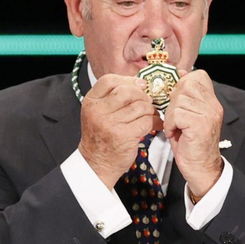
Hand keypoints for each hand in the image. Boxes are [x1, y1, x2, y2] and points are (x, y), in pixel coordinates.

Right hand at [78, 73, 163, 187]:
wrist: (97, 163)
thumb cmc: (101, 137)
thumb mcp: (97, 113)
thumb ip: (112, 98)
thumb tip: (140, 84)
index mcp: (91, 102)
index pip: (109, 80)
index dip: (127, 80)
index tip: (139, 85)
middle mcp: (98, 111)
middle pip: (127, 91)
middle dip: (142, 96)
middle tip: (146, 103)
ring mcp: (110, 123)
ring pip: (140, 106)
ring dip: (149, 111)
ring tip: (149, 116)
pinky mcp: (124, 135)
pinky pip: (146, 121)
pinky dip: (153, 122)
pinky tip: (153, 125)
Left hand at [163, 69, 224, 197]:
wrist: (200, 167)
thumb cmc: (189, 143)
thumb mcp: (187, 117)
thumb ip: (183, 99)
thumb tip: (175, 77)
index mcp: (211, 101)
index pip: (198, 75)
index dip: (182, 83)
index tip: (175, 98)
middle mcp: (213, 105)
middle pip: (185, 85)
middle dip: (173, 101)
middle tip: (174, 118)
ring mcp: (209, 114)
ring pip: (178, 100)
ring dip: (170, 115)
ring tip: (175, 127)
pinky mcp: (201, 124)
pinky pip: (176, 114)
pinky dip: (170, 124)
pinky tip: (174, 133)